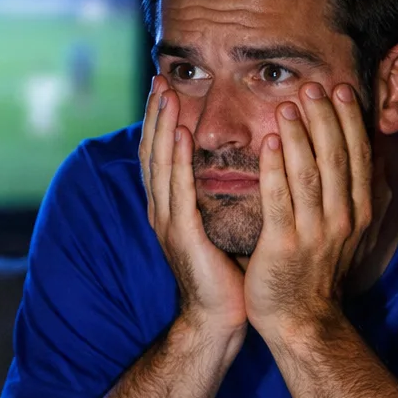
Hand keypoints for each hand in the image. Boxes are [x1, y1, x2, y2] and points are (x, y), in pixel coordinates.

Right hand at [138, 77, 246, 337]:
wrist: (218, 319)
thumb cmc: (227, 275)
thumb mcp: (221, 226)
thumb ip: (220, 196)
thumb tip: (243, 163)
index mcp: (172, 208)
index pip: (163, 155)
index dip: (162, 122)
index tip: (169, 89)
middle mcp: (163, 211)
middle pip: (153, 152)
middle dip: (156, 115)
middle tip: (160, 79)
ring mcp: (168, 223)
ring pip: (161, 164)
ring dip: (163, 128)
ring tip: (167, 95)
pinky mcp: (182, 235)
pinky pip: (178, 191)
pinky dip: (178, 161)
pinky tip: (182, 137)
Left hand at [244, 82, 374, 340]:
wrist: (301, 321)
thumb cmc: (316, 273)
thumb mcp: (347, 231)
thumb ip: (352, 196)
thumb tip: (366, 158)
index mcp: (358, 213)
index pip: (357, 157)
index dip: (350, 121)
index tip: (340, 90)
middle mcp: (342, 220)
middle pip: (337, 158)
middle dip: (325, 118)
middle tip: (313, 86)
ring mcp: (314, 233)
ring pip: (309, 174)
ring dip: (299, 135)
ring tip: (289, 104)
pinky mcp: (284, 245)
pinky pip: (279, 199)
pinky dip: (274, 168)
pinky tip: (268, 142)